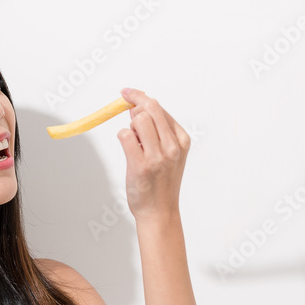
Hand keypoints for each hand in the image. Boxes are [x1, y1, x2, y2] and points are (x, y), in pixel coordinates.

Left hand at [116, 88, 190, 220]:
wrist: (160, 212)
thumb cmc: (162, 182)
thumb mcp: (170, 154)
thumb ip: (159, 131)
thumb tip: (139, 105)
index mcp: (181, 140)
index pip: (160, 108)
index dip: (141, 98)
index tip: (128, 93)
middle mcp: (172, 147)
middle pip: (150, 108)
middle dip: (134, 104)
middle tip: (125, 107)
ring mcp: (157, 156)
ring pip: (138, 119)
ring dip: (131, 126)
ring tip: (135, 142)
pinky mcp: (141, 166)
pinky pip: (125, 136)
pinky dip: (123, 138)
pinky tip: (129, 151)